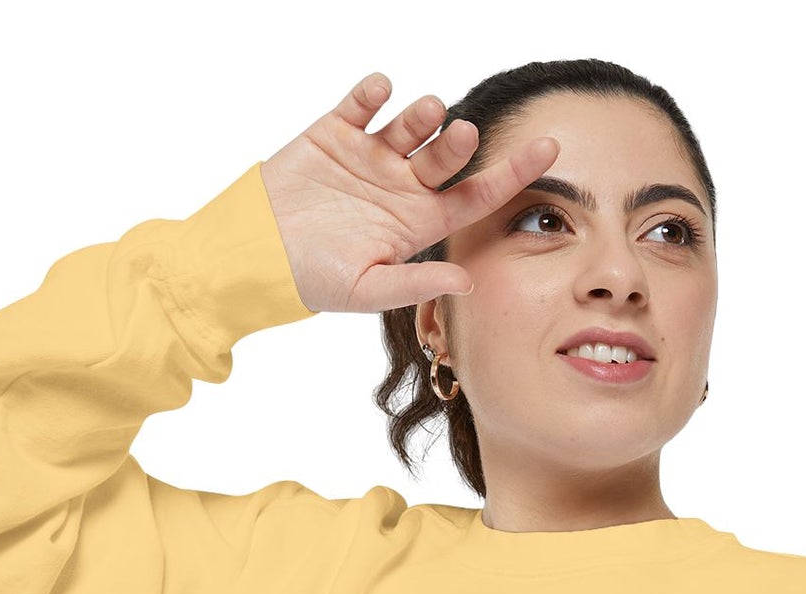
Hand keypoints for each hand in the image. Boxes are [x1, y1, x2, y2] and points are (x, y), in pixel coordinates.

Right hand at [257, 72, 558, 314]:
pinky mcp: (335, 132)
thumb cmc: (313, 279)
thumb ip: (417, 282)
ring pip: (410, 125)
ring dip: (422, 114)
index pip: (476, 195)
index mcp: (417, 222)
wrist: (255, 254)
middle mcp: (401, 185)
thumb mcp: (368, 290)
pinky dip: (373, 92)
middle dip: (457, 143)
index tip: (550, 151)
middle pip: (445, 157)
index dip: (513, 173)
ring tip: (427, 112)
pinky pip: (361, 103)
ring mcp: (370, 156)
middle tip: (460, 134)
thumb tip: (468, 279)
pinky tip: (379, 91)